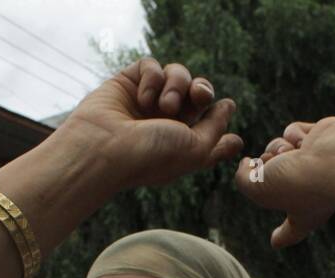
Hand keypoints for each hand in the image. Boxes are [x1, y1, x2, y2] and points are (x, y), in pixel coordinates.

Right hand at [61, 57, 242, 190]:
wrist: (105, 150)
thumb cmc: (151, 156)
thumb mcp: (196, 149)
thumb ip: (216, 128)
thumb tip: (229, 106)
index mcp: (183, 141)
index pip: (210, 120)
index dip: (219, 111)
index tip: (225, 107)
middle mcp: (165, 121)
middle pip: (197, 91)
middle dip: (202, 89)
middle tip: (199, 95)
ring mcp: (146, 101)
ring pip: (177, 74)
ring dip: (177, 85)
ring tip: (165, 105)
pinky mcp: (127, 82)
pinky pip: (151, 66)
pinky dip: (152, 78)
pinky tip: (143, 98)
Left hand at [234, 118, 334, 247]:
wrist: (332, 157)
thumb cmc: (296, 181)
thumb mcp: (256, 189)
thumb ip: (243, 179)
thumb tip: (248, 163)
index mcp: (303, 215)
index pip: (290, 231)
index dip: (282, 236)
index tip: (276, 241)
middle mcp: (311, 191)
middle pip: (271, 176)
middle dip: (266, 166)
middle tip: (278, 166)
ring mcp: (317, 165)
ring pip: (278, 150)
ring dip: (278, 147)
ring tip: (293, 152)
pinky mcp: (322, 140)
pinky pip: (293, 133)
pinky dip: (295, 134)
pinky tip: (307, 141)